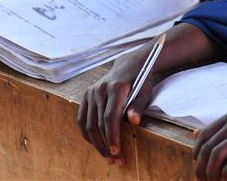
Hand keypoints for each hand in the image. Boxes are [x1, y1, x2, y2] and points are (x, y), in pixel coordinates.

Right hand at [77, 47, 157, 165]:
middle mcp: (99, 90)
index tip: (117, 152)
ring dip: (96, 143)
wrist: (128, 65)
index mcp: (115, 88)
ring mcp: (90, 92)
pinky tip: (96, 144)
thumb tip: (134, 121)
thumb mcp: (144, 91)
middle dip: (106, 145)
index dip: (112, 136)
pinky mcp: (85, 95)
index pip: (110, 117)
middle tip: (115, 160)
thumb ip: (139, 106)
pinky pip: (82, 119)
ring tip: (107, 157)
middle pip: (98, 124)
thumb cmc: (140, 81)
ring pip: (88, 124)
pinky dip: (88, 134)